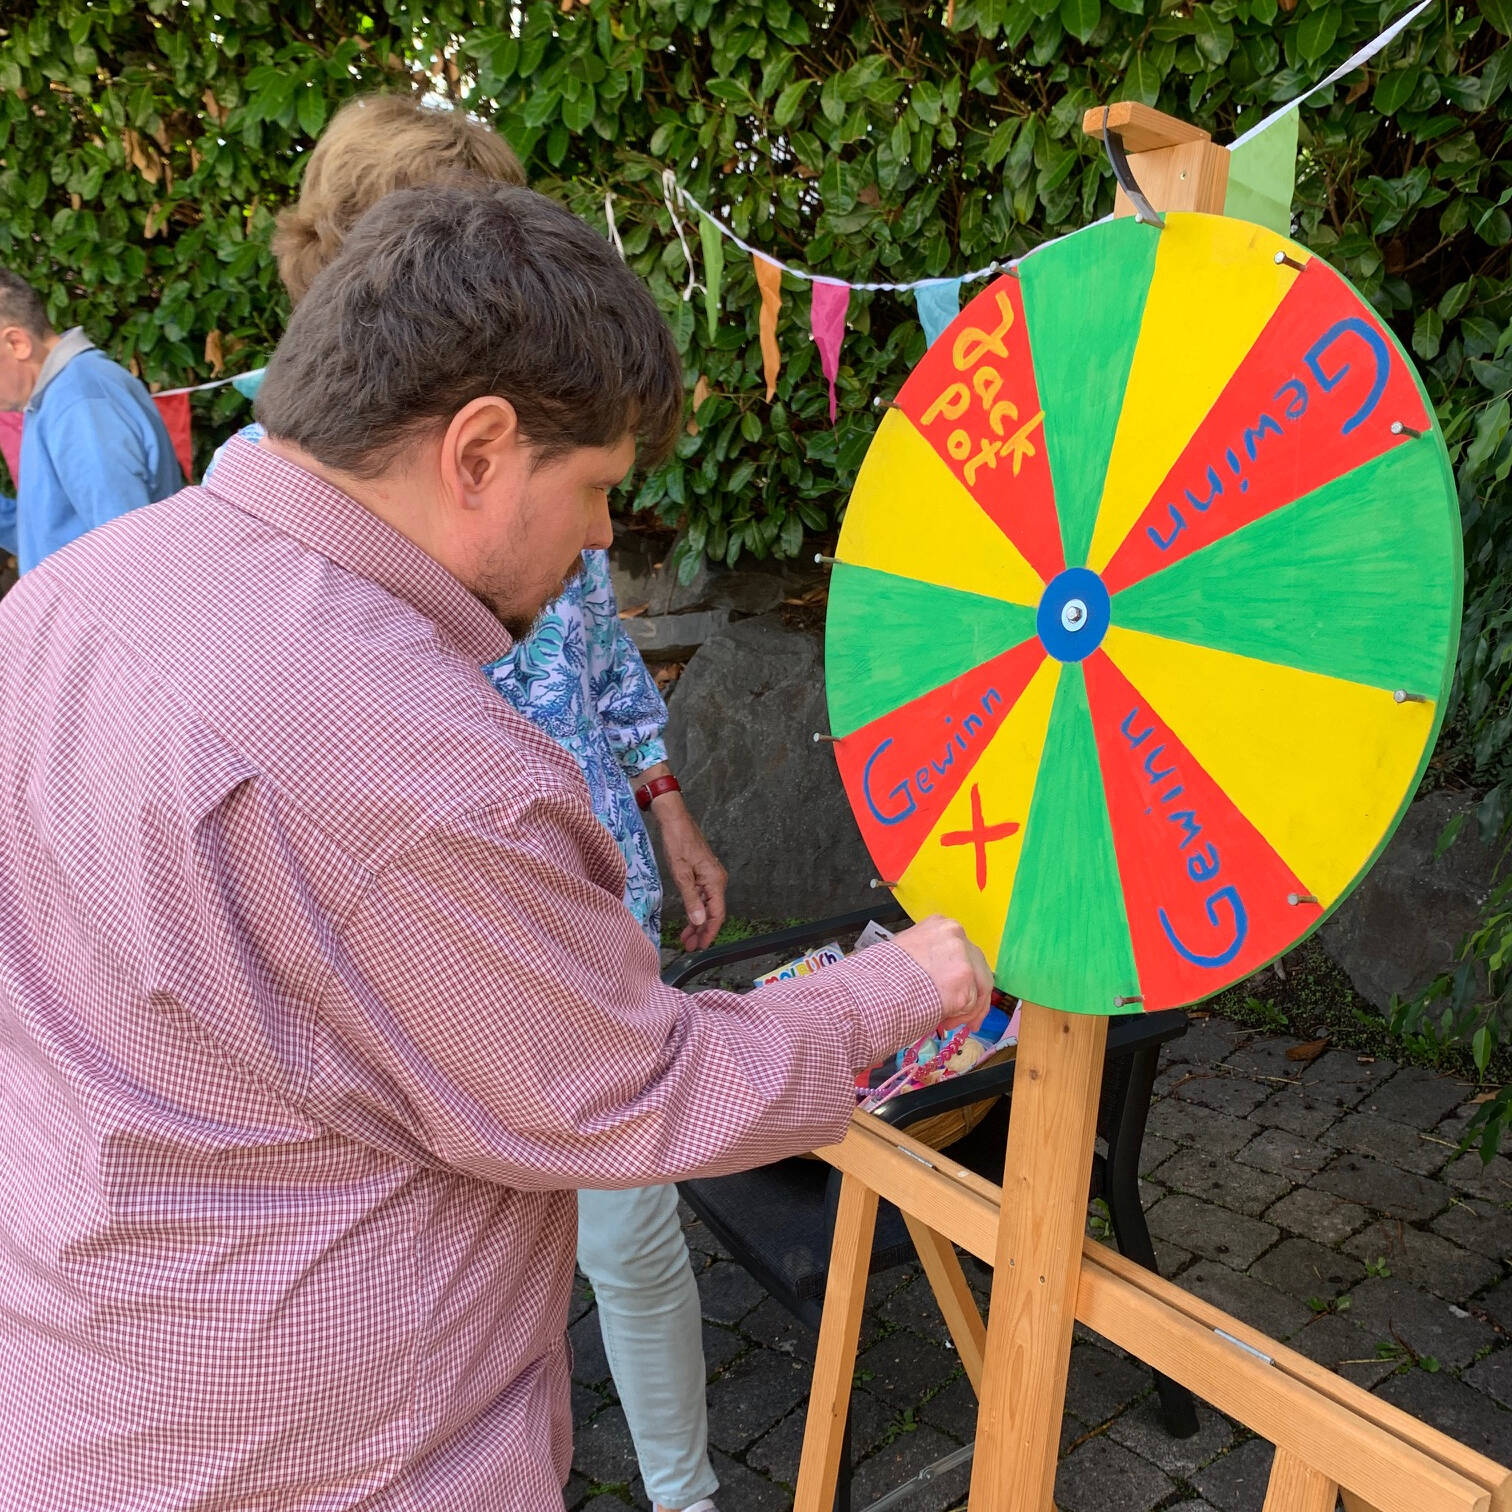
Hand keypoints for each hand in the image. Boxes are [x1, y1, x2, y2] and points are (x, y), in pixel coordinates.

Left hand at [651, 794, 727, 951]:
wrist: (674, 819)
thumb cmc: (677, 842)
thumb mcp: (681, 874)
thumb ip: (691, 899)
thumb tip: (699, 921)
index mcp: (715, 881)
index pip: (717, 914)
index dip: (709, 932)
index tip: (700, 947)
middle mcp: (717, 880)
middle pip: (713, 912)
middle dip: (702, 931)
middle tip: (689, 947)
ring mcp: (710, 877)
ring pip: (707, 906)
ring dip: (697, 922)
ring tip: (686, 939)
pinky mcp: (702, 874)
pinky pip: (702, 897)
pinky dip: (695, 909)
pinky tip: (688, 920)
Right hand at [893, 915, 993, 1034]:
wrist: (873, 989)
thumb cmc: (881, 975)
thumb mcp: (907, 952)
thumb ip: (930, 958)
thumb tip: (940, 978)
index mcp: (940, 925)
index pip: (965, 951)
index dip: (964, 975)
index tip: (961, 992)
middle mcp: (955, 935)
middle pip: (979, 968)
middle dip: (974, 995)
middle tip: (967, 1018)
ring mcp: (962, 957)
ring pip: (978, 988)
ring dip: (966, 1009)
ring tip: (947, 1021)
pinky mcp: (964, 981)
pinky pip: (971, 1005)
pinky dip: (960, 1017)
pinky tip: (943, 1021)